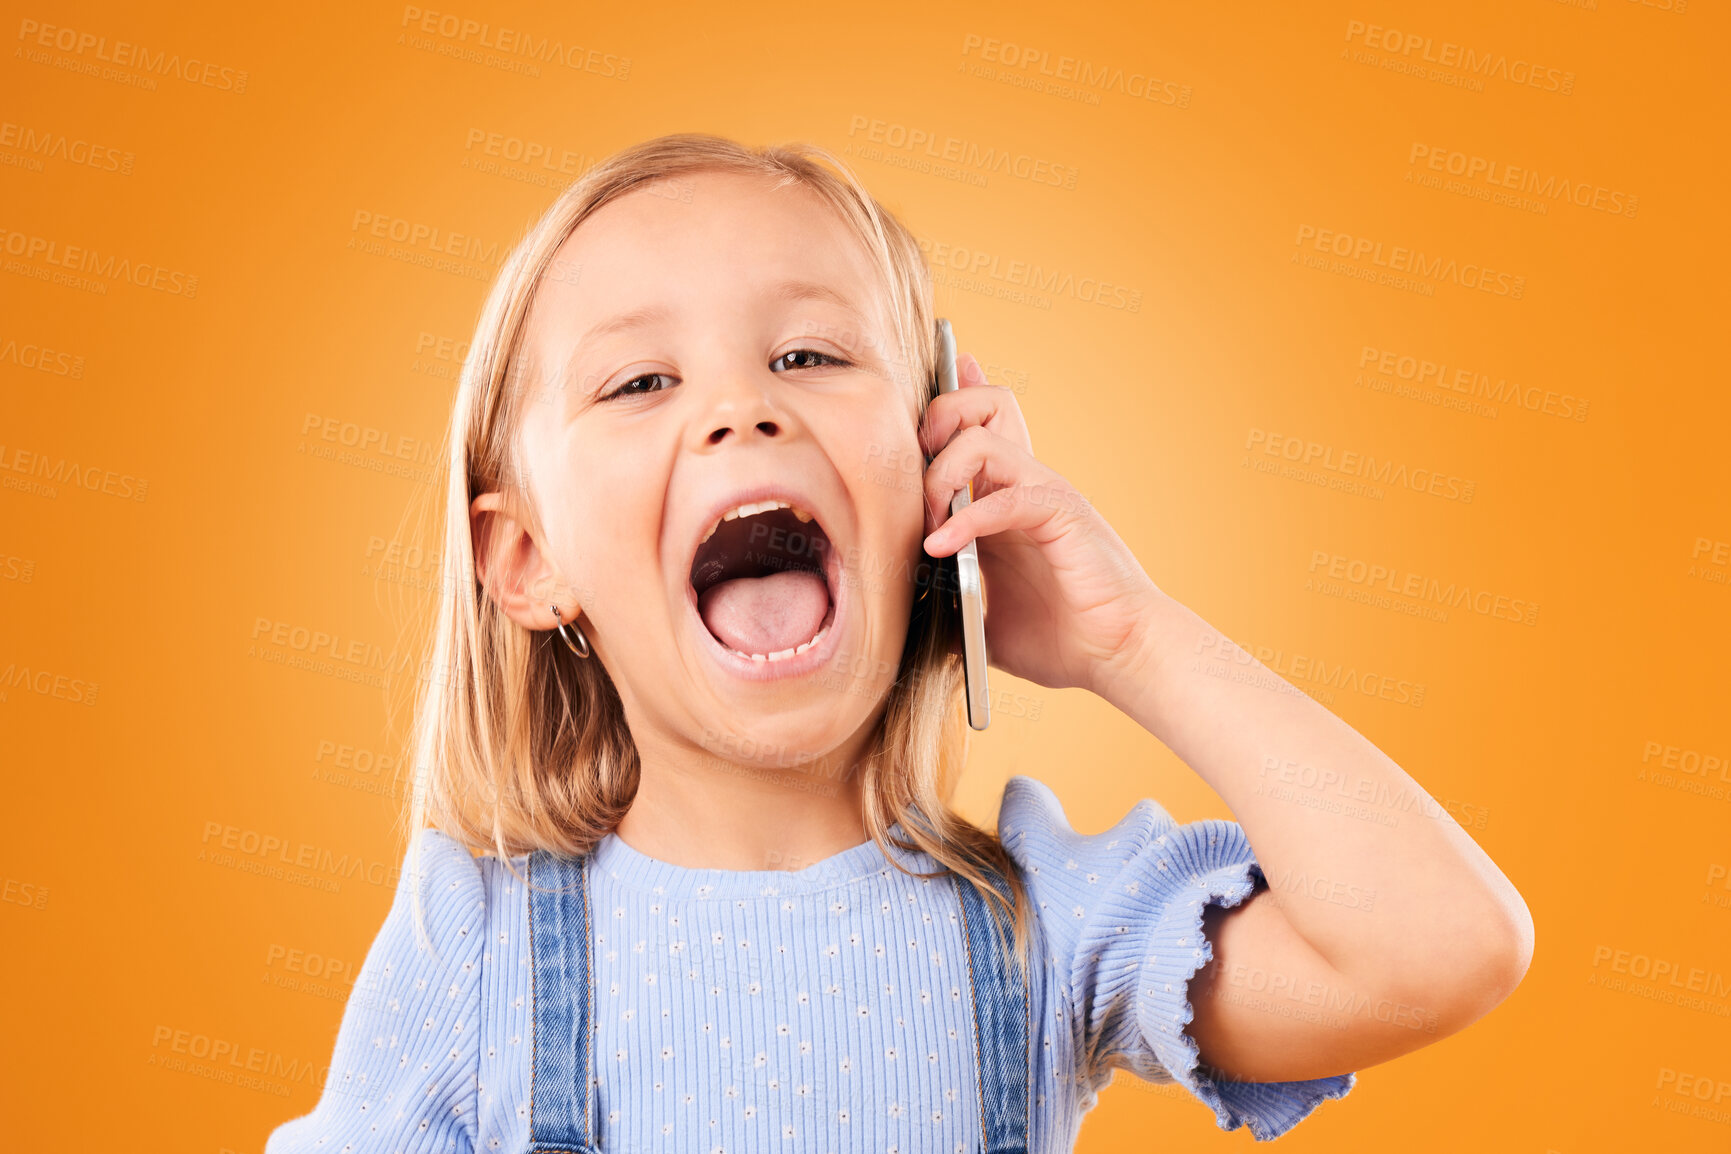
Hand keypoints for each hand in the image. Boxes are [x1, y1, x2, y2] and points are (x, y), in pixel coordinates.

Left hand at [919, 352, 1163, 694]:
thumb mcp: (982, 614)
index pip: (985, 421)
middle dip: (931, 427)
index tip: (937, 377)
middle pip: (980, 404)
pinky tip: (944, 548)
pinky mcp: (1061, 514)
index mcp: (1010, 498)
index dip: (956, 392)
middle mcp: (1027, 483)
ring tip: (929, 530)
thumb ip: (948, 593)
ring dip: (940, 478)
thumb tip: (904, 602)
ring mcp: (1044, 494)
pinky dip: (966, 519)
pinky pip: (1005, 495)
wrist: (1118, 655)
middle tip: (913, 485)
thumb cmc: (1060, 639)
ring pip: (982, 437)